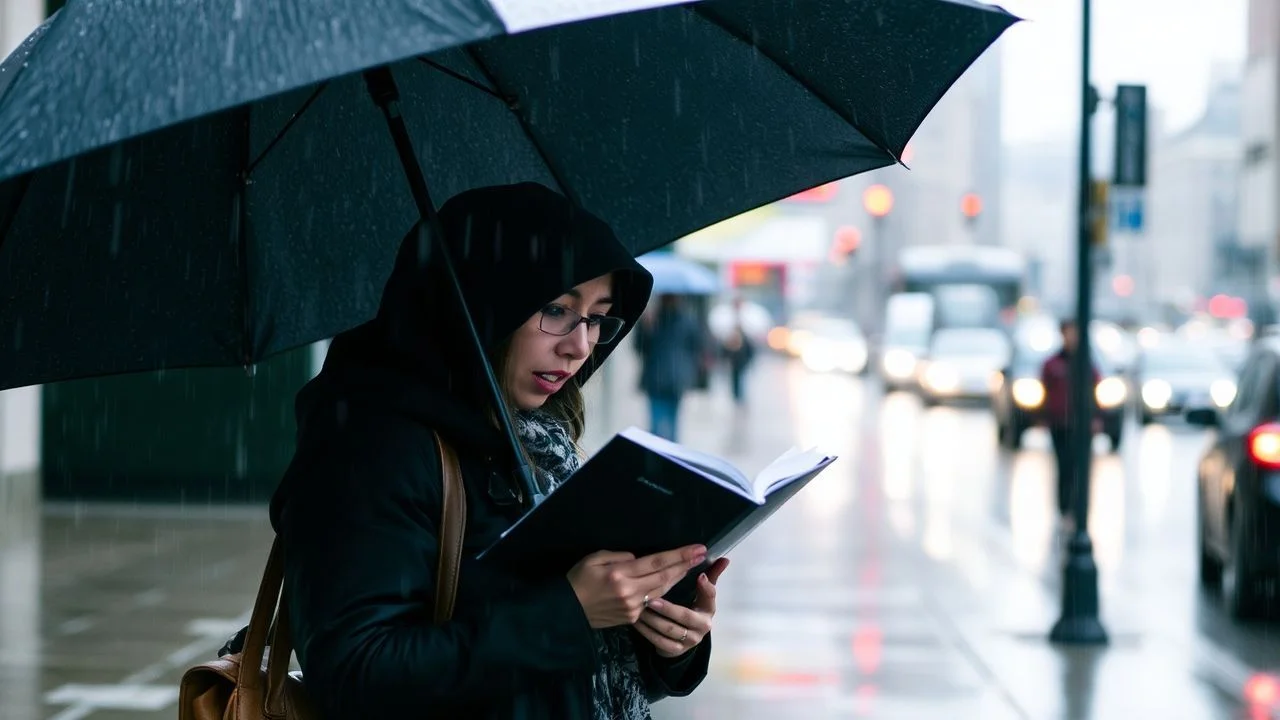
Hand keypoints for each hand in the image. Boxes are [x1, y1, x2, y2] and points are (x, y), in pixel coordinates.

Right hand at [567, 545, 706, 628]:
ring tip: (691, 565)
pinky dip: (664, 590)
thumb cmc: (578, 580)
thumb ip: (619, 556)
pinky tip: (671, 582)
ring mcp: (633, 608)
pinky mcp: (632, 618)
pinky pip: (652, 602)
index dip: (679, 555)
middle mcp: (630, 592)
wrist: (568, 612)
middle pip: (665, 577)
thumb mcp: (594, 559)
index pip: (657, 562)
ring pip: (662, 590)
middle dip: (685, 564)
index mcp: (620, 574)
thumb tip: (638, 558)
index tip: (697, 548)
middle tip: (701, 554)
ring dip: (678, 577)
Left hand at [634, 557, 728, 657]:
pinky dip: (646, 631)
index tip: (699, 577)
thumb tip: (725, 559)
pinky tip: (636, 621)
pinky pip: (659, 641)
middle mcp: (702, 627)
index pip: (710, 598)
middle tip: (651, 599)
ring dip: (652, 619)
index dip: (706, 588)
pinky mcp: (676, 650)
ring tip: (640, 608)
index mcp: (709, 610)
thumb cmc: (692, 608)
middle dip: (668, 608)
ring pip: (669, 629)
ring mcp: (689, 641)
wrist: (684, 639)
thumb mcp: (701, 594)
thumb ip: (711, 575)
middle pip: (685, 616)